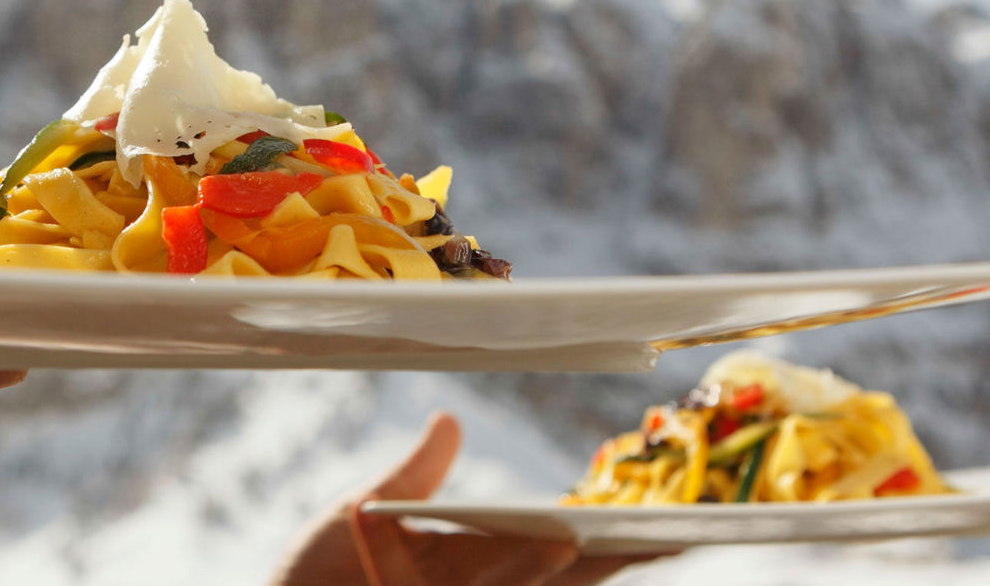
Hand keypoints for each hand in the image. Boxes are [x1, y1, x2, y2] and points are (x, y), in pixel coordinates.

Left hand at [272, 413, 670, 585]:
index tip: (671, 524)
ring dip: (554, 570)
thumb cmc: (318, 569)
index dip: (619, 543)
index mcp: (480, 566)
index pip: (563, 555)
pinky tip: (543, 555)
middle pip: (564, 581)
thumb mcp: (365, 508)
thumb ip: (414, 474)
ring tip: (581, 536)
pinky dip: (521, 577)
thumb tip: (450, 420)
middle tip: (672, 535)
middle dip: (615, 560)